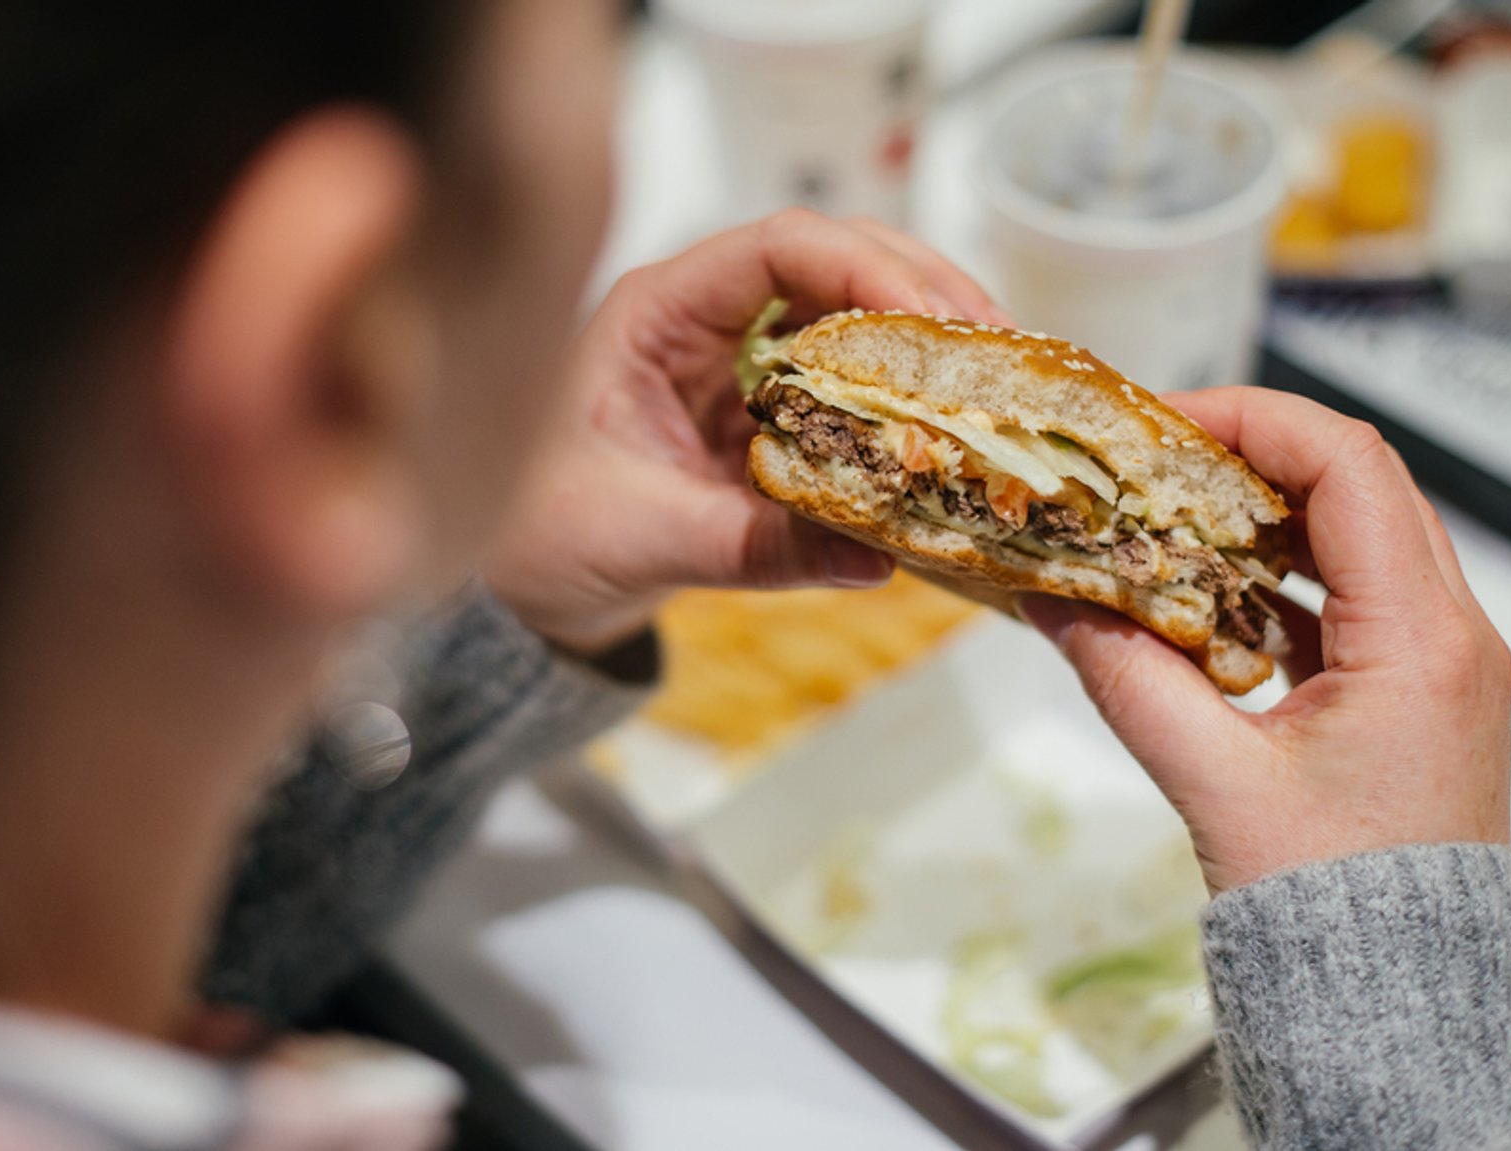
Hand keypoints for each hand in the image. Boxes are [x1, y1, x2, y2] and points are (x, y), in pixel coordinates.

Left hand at [488, 209, 1009, 654]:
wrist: (515, 589)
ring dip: (923, 335)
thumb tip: (872, 557)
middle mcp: (702, 318)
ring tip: (995, 375)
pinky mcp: (762, 411)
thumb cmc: (537, 538)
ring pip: (849, 310)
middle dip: (920, 290)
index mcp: (655, 312)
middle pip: (832, 258)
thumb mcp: (643, 539)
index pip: (777, 247)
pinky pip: (846, 380)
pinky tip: (952, 420)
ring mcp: (736, 361)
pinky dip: (902, 393)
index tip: (930, 319)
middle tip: (996, 344)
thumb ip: (753, 547)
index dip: (864, 268)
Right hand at [1018, 388, 1510, 892]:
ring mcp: (1444, 664)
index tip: (1166, 426)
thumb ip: (1130, 680)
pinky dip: (1280, 581)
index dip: (1254, 420)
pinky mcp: (1420, 696)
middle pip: (1359, 485)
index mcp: (1421, 639)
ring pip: (1359, 537)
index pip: (1349, 465)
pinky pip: (1355, 600)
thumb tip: (1055, 603)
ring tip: (1169, 522)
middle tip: (1157, 464)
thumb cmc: (1336, 907)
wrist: (1409, 1005)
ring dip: (1265, 517)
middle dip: (1252, 457)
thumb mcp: (1217, 785)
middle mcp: (1452, 634)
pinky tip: (1206, 599)